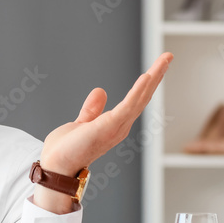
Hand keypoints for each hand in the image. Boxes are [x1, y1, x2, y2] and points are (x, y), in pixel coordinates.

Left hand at [32, 52, 172, 212]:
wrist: (56, 166)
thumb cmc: (67, 151)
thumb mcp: (82, 123)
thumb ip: (92, 110)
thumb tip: (101, 91)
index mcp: (114, 125)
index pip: (135, 100)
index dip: (146, 84)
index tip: (156, 68)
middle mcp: (120, 126)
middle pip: (143, 97)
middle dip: (156, 76)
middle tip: (168, 56)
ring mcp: (117, 127)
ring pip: (140, 98)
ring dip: (153, 78)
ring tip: (164, 60)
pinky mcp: (110, 126)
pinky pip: (128, 106)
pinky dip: (139, 91)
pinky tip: (147, 77)